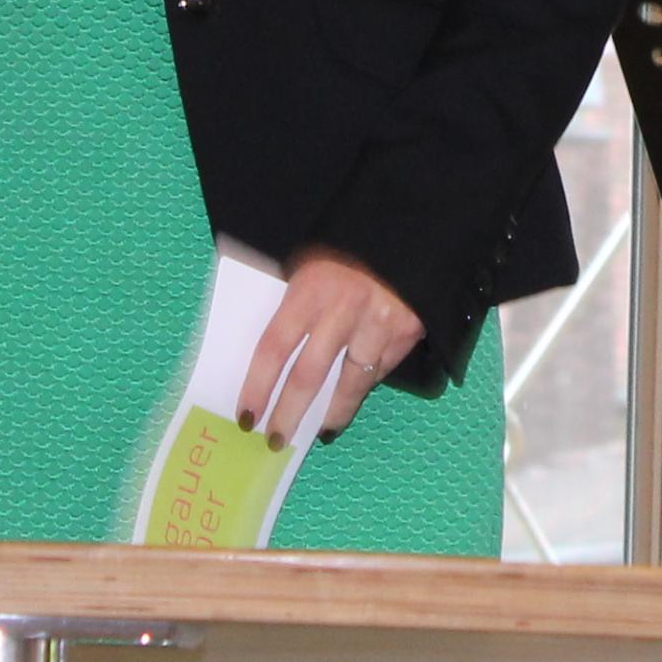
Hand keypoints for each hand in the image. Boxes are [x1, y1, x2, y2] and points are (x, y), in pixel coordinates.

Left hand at [240, 249, 423, 441]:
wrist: (415, 222)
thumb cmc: (353, 239)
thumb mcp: (314, 258)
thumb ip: (296, 297)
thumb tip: (273, 345)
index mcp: (311, 287)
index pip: (274, 347)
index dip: (257, 385)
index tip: (246, 413)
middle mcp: (344, 310)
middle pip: (308, 375)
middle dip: (289, 413)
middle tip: (276, 439)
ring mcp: (379, 324)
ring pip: (350, 383)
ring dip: (332, 413)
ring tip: (318, 430)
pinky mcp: (408, 332)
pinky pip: (380, 369)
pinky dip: (363, 385)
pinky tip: (352, 395)